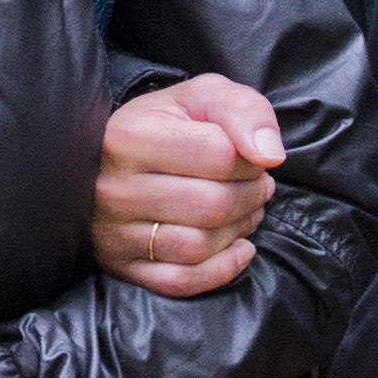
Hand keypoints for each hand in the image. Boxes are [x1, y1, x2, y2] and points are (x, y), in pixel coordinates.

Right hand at [93, 74, 284, 295]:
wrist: (107, 158)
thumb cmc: (165, 124)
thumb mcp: (202, 96)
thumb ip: (245, 110)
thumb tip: (270, 155)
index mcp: (130, 137)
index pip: (220, 155)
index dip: (251, 159)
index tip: (251, 157)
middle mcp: (114, 188)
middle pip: (214, 204)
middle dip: (252, 196)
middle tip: (257, 187)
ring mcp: (113, 233)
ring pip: (200, 245)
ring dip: (240, 230)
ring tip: (246, 211)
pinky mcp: (122, 266)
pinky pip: (183, 281)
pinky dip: (222, 269)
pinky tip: (237, 247)